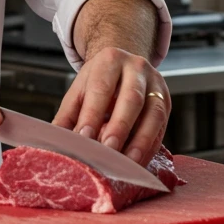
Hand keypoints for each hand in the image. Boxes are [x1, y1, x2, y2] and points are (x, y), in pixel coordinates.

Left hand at [52, 46, 169, 166]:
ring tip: (126, 163)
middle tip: (107, 151)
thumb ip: (67, 115)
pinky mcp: (167, 102)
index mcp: (110, 60)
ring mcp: (156, 84)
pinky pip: (162, 127)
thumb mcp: (79, 90)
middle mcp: (137, 68)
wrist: (123, 65)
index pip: (101, 88)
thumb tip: (56, 143)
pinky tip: (138, 162)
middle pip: (131, 99)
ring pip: (153, 114)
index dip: (93, 114)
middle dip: (119, 127)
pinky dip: (150, 147)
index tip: (84, 137)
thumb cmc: (98, 81)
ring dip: (140, 142)